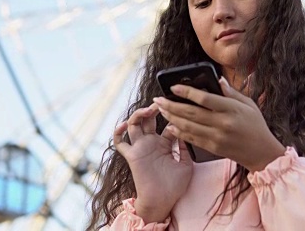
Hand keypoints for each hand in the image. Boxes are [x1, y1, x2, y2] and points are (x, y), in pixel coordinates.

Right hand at [113, 104, 192, 222]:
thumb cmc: (175, 187)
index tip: (179, 113)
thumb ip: (186, 149)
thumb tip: (186, 132)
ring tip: (148, 110)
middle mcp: (152, 143)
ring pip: (134, 125)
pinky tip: (123, 125)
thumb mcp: (186, 165)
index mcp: (165, 144)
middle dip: (153, 109)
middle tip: (160, 103)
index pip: (168, 124)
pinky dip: (118, 132)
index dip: (173, 117)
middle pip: (149, 119)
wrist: (162, 201)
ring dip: (138, 114)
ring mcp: (141, 148)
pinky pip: (119, 142)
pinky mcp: (132, 155)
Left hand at [154, 77, 285, 171]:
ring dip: (171, 118)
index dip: (187, 92)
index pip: (204, 99)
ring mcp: (217, 137)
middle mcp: (222, 124)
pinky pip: (192, 139)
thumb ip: (232, 92)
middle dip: (171, 105)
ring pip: (188, 126)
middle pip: (191, 113)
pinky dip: (179, 132)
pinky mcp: (213, 148)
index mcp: (231, 109)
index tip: (173, 87)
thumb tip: (218, 80)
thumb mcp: (249, 104)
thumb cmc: (256, 125)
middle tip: (158, 99)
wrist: (262, 153)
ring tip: (161, 110)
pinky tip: (170, 126)